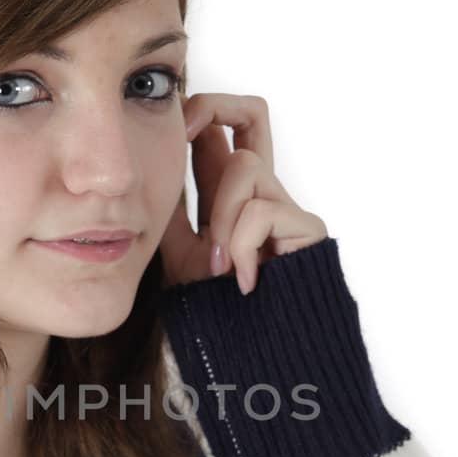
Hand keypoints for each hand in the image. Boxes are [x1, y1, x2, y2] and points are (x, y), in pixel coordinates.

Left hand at [159, 93, 328, 292]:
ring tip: (219, 264)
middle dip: (218, 105)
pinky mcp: (307, 229)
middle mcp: (260, 191)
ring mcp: (286, 207)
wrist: (245, 350)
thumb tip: (150, 168)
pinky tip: (241, 279)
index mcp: (227, 193)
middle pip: (254, 112)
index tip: (170, 129)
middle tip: (187, 130)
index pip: (220, 129)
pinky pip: (262, 212)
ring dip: (221, 217)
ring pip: (246, 166)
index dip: (198, 112)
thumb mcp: (177, 249)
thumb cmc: (211, 307)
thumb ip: (171, 209)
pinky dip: (242, 246)